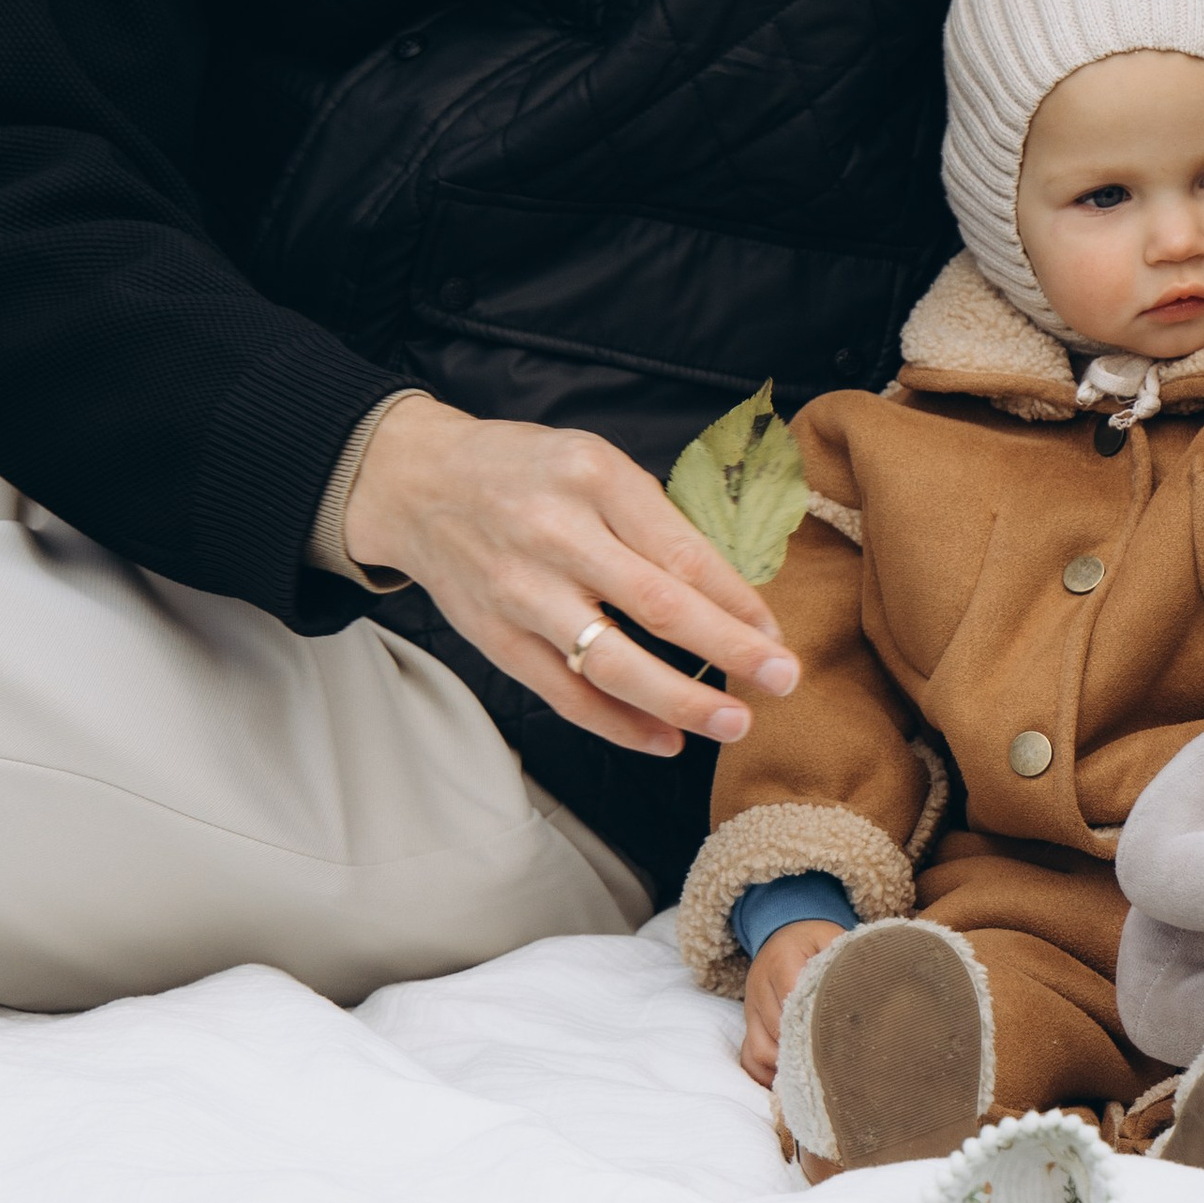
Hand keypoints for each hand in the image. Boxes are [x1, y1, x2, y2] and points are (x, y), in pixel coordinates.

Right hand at [343, 394, 798, 758]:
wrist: (418, 484)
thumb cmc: (526, 470)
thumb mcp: (595, 463)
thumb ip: (652, 520)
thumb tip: (725, 593)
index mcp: (594, 477)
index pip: (682, 550)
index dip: (737, 599)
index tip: (777, 632)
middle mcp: (557, 535)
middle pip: (658, 607)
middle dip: (730, 651)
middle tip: (785, 678)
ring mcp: (522, 592)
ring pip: (612, 663)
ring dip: (681, 701)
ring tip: (734, 722)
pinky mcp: (495, 638)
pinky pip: (564, 694)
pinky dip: (618, 724)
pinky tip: (664, 740)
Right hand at [738, 919, 845, 1084]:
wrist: (783, 932)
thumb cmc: (814, 941)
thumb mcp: (831, 939)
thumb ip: (843, 960)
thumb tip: (865, 990)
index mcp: (782, 959)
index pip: (792, 999)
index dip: (812, 1023)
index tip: (836, 1040)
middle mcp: (759, 984)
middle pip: (776, 1030)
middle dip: (801, 1048)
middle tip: (831, 1064)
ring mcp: (750, 1007)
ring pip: (759, 1049)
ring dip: (784, 1065)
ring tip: (811, 1073)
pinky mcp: (748, 1023)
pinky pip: (748, 1058)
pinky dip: (766, 1074)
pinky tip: (790, 1079)